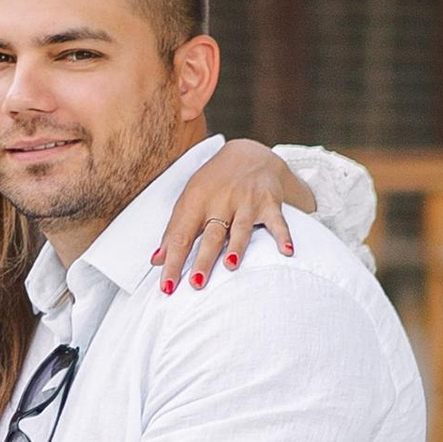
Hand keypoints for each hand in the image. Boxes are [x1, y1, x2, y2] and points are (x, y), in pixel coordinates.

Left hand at [152, 138, 314, 294]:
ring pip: (240, 228)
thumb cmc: (214, 184)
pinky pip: (278, 221)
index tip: (167, 286)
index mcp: (196, 201)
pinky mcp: (270, 203)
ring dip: (237, 246)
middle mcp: (220, 201)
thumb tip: (157, 260)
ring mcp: (246, 202)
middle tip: (196, 283)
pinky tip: (286, 251)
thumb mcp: (190, 200)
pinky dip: (283, 236)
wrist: (249, 155)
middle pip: (210, 235)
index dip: (173, 262)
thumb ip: (174, 231)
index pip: (181, 236)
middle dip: (203, 259)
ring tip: (230, 265)